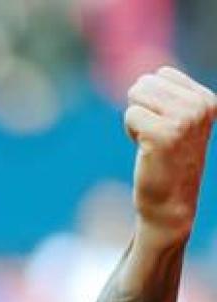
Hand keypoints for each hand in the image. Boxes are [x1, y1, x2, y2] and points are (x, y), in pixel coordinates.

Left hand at [127, 66, 216, 243]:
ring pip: (136, 96)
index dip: (151, 100)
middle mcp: (201, 105)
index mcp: (208, 99)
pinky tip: (146, 150)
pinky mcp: (165, 134)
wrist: (170, 204)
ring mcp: (185, 118)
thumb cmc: (166, 161)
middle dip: (140, 109)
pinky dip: (131, 131)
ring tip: (151, 142)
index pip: (161, 73)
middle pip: (144, 82)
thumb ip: (164, 93)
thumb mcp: (174, 119)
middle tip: (155, 137)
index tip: (165, 127)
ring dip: (135, 120)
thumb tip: (141, 60)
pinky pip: (130, 114)